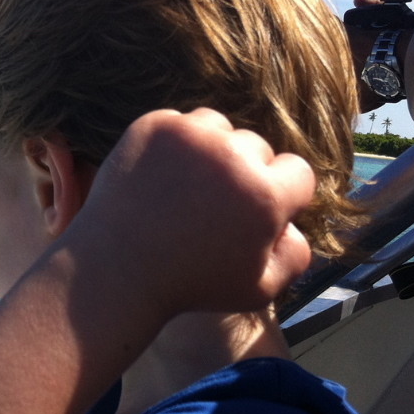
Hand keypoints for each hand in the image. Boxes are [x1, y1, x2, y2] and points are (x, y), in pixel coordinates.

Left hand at [70, 108, 314, 318]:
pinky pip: (180, 123)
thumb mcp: (257, 290)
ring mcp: (190, 136)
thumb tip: (295, 225)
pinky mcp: (154, 126)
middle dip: (244, 173)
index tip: (254, 212)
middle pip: (257, 147)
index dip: (280, 194)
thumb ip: (295, 257)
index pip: (298, 171)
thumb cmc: (188, 285)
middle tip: (212, 206)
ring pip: (219, 128)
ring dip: (211, 151)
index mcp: (265, 195)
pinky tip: (162, 178)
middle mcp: (232, 156)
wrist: (115, 269)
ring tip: (188, 188)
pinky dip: (174, 145)